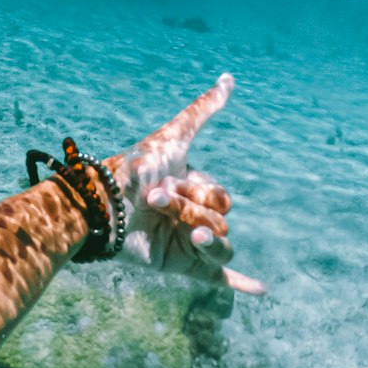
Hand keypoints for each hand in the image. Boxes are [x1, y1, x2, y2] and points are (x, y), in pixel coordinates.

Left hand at [105, 74, 265, 294]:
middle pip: (221, 217)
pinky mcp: (183, 266)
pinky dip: (241, 283)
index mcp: (192, 187)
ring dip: (202, 235)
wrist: (105, 209)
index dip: (196, 190)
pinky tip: (261, 290)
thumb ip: (203, 109)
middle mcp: (193, 214)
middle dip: (192, 209)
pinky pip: (220, 276)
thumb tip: (229, 77)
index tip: (163, 183)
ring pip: (221, 242)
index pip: (220, 195)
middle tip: (157, 204)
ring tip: (180, 230)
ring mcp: (189, 241)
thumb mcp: (174, 136)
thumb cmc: (136, 170)